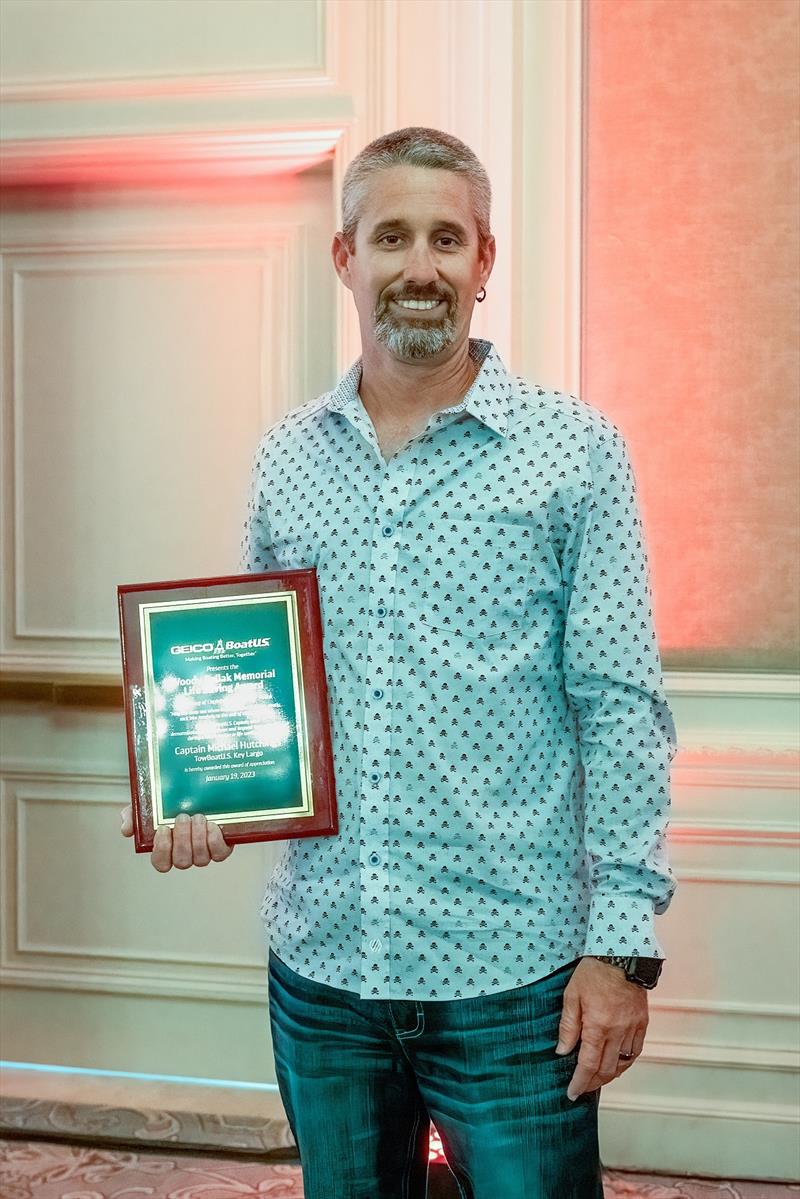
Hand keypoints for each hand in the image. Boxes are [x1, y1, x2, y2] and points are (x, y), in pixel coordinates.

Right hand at [120, 806, 233, 872]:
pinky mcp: (222, 847)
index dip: (162, 850)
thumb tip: (126, 829)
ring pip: (201, 858)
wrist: (200, 792)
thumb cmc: (170, 804)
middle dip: (182, 839)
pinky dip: (215, 840)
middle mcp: (186, 855)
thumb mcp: (148, 806)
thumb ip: (133, 816)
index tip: (163, 829)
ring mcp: (204, 852)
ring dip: (198, 837)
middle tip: (182, 817)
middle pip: (182, 861)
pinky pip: (220, 854)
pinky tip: (212, 824)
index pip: (161, 863)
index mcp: (167, 849)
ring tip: (197, 816)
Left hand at [555, 956, 647, 1100]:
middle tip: (582, 1088)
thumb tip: (562, 1051)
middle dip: (593, 1082)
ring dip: (610, 1075)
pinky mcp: (642, 1022)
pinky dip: (626, 1061)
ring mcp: (632, 1028)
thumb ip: (568, 1027)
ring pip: (623, 1063)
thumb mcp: (571, 996)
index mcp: (598, 1026)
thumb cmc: (593, 972)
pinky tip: (617, 1063)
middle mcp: (618, 1032)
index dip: (580, 1082)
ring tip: (598, 1079)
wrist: (620, 955)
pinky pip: (636, 1050)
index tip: (572, 1093)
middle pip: (607, 1069)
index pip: (588, 1064)